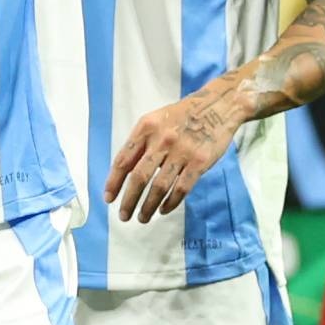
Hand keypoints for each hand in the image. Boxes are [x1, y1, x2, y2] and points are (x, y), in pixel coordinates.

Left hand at [104, 88, 243, 222]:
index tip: (108, 198)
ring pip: (159, 186)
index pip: (123, 159)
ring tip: (142, 217)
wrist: (216, 106)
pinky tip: (163, 210)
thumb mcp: (154, 120)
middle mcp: (161, 140)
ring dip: (148, 205)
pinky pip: (181, 188)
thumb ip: (140, 143)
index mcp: (145, 128)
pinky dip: (170, 202)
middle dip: (129, 199)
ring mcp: (181, 152)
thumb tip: (125, 171)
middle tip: (123, 216)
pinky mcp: (200, 163)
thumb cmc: (180, 115)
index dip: (114, 181)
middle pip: (139, 176)